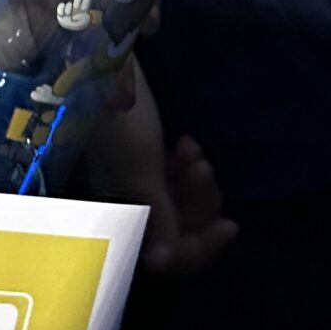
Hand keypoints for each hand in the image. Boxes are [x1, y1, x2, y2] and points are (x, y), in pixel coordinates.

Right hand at [84, 78, 236, 276]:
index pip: (165, 256)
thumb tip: (164, 267)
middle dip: (199, 204)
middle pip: (175, 229)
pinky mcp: (138, 158)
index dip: (199, 248)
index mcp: (120, 213)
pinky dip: (185, 167)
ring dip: (195, 183)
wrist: (100, 62)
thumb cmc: (120, 119)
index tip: (230, 226)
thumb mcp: (142, 170)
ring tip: (194, 152)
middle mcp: (125, 204)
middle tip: (204, 170)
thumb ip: (158, 216)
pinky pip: (171, 178)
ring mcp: (131, 180)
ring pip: (177, 202)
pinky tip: (185, 144)